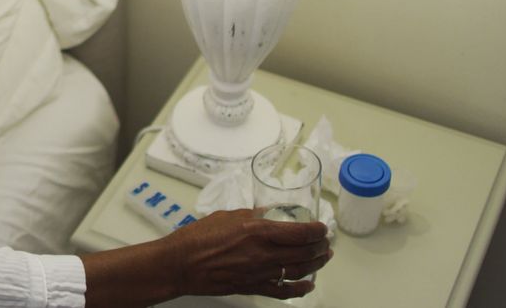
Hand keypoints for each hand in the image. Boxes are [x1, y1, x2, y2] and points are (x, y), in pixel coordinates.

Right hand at [163, 208, 331, 299]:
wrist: (180, 264)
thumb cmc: (197, 238)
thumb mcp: (227, 216)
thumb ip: (253, 215)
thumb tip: (269, 213)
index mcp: (257, 232)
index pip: (300, 233)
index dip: (317, 231)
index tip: (322, 228)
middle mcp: (263, 254)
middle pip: (304, 253)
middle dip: (320, 247)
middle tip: (325, 242)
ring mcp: (260, 274)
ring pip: (299, 271)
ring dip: (316, 265)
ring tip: (323, 258)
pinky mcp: (253, 288)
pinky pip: (284, 292)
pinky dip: (300, 289)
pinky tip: (308, 285)